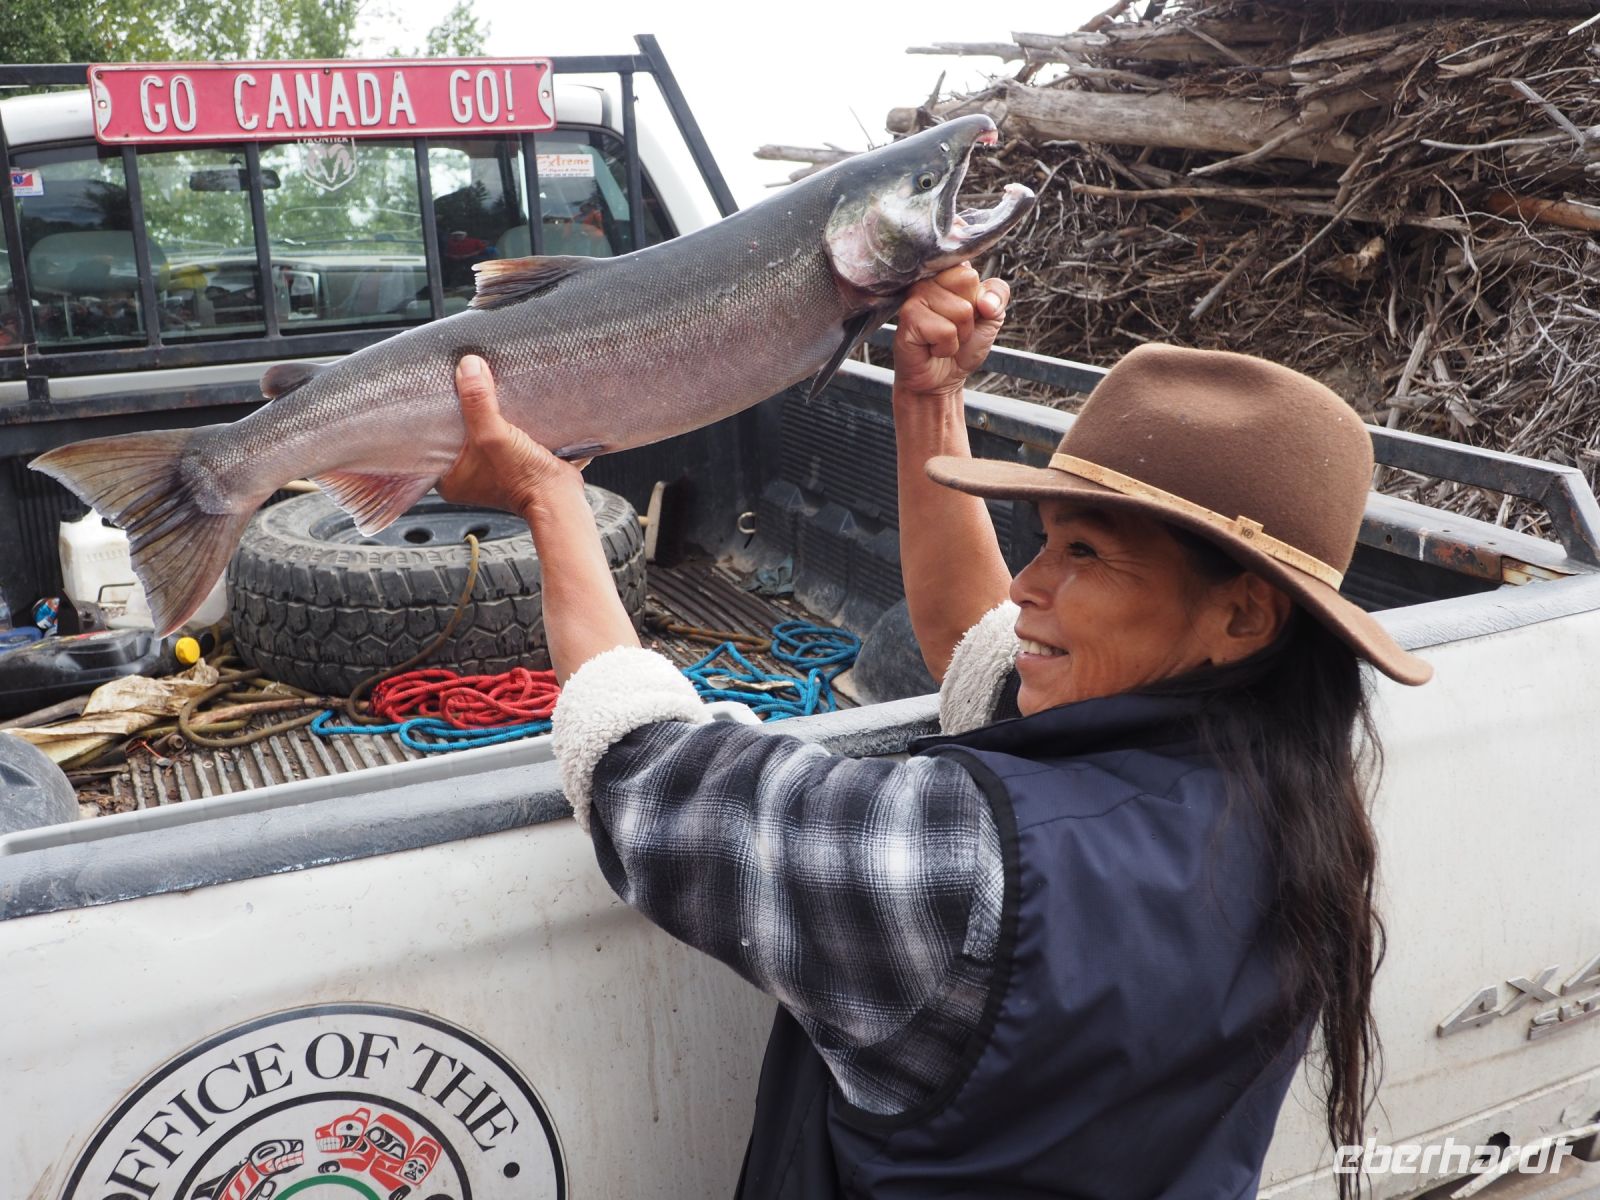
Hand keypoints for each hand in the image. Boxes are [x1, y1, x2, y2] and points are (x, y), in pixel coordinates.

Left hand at [439, 355, 582, 515]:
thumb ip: (478, 401)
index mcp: (449, 479)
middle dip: (461, 410)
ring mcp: (489, 471)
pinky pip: (499, 435)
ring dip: (483, 414)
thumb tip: (468, 367)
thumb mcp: (494, 436)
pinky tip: (506, 406)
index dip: (434, 415)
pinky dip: (502, 421)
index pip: (431, 438)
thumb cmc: (526, 481)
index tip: (439, 392)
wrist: (561, 497)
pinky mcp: (511, 464)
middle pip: (456, 432)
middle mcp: (466, 477)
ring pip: (478, 432)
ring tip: (483, 391)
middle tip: (461, 386)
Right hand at [893, 265, 1009, 398]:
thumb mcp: (992, 317)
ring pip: (960, 309)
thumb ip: (998, 295)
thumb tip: (986, 302)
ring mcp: (915, 297)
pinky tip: (932, 348)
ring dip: (959, 334)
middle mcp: (929, 280)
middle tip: (954, 328)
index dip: (978, 298)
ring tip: (943, 339)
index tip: (967, 315)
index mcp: (948, 274)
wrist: (942, 380)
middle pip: (967, 280)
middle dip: (969, 315)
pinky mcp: (908, 318)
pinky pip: (945, 330)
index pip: (972, 271)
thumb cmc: (962, 348)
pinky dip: (946, 347)